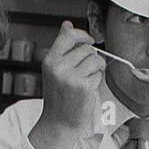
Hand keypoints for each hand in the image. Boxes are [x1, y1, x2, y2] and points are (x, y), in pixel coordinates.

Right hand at [29, 21, 103, 148]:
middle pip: (86, 49)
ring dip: (96, 69)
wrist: (59, 123)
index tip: (89, 40)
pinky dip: (97, 81)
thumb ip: (62, 48)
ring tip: (87, 80)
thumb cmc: (58, 97)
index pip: (68, 35)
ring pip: (95, 60)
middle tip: (85, 72)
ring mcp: (71, 77)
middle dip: (91, 58)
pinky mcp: (84, 87)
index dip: (82, 35)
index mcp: (50, 60)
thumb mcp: (54, 70)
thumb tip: (67, 24)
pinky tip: (88, 89)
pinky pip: (99, 74)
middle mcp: (59, 67)